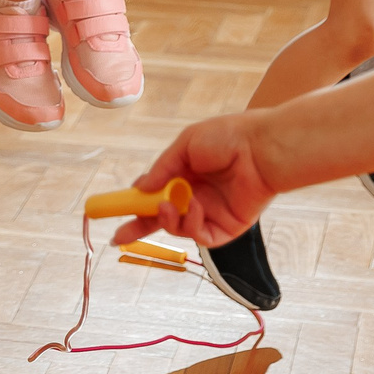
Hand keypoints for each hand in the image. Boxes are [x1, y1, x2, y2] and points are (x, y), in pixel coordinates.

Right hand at [106, 111, 278, 247]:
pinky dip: (193, 223)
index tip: (112, 210)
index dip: (134, 203)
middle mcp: (194, 196)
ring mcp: (209, 213)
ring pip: (178, 229)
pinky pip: (201, 236)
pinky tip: (198, 206)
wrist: (261, 148)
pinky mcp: (226, 228)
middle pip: (161, 219)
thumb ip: (162, 169)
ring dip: (169, 220)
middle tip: (120, 236)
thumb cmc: (227, 137)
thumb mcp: (185, 145)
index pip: (154, 194)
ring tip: (171, 206)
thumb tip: (140, 187)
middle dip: (139, 228)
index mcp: (184, 175)